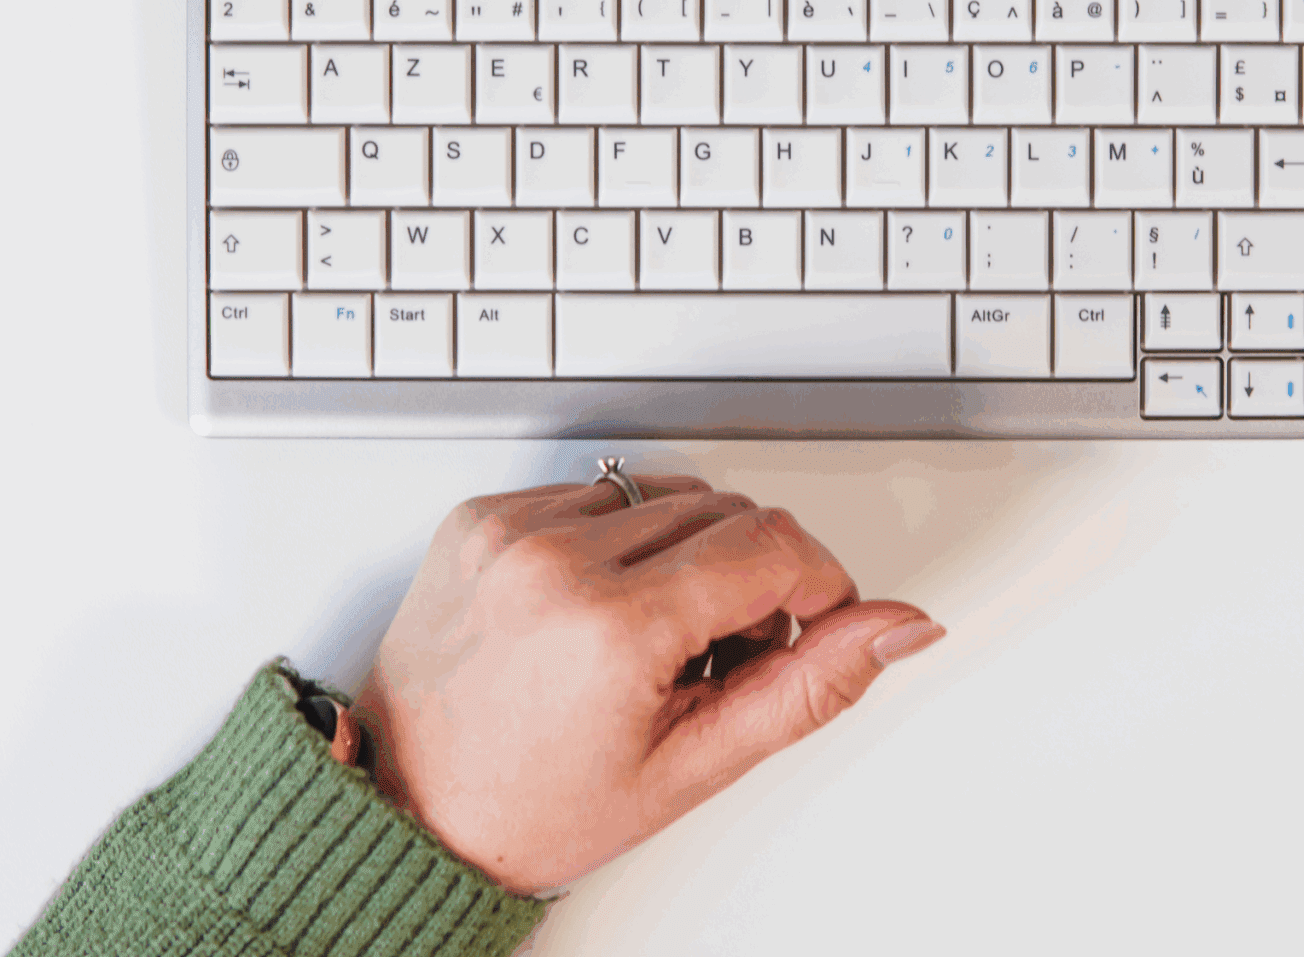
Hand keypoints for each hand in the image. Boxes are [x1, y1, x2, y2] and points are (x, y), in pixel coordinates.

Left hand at [352, 473, 943, 894]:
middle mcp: (555, 558)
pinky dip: (619, 540)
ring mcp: (510, 530)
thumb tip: (896, 626)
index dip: (815, 584)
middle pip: (726, 511)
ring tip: (657, 639)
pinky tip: (601, 608)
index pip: (772, 546)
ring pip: (666, 494)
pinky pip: (596, 492)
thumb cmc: (529, 808)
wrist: (407, 811)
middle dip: (753, 577)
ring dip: (687, 551)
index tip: (808, 623)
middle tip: (720, 658)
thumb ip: (807, 687)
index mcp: (612, 625)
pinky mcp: (481, 516)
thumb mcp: (689, 767)